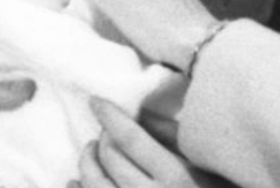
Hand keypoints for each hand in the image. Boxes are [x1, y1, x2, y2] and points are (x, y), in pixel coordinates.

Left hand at [72, 97, 229, 187]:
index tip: (96, 101)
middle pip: (111, 159)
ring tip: (90, 152)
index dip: (110, 116)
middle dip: (101, 138)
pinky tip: (72, 181)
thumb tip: (143, 112)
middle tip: (102, 131)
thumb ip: (175, 139)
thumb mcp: (207, 168)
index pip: (131, 138)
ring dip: (86, 163)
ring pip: (94, 185)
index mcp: (176, 177)